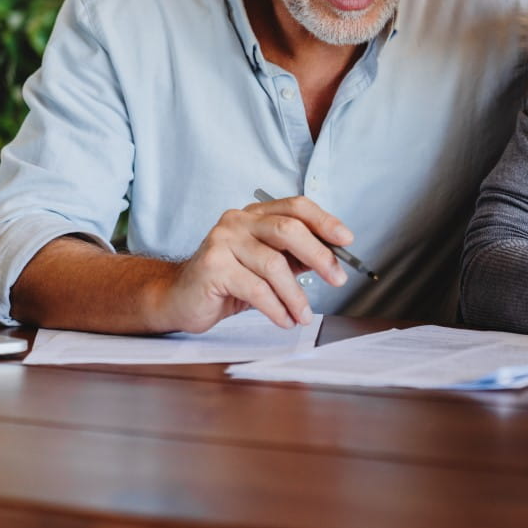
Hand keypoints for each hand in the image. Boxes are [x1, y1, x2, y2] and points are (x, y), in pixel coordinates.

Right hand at [159, 195, 350, 332]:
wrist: (180, 298)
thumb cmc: (227, 281)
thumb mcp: (266, 265)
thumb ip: (295, 258)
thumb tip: (333, 259)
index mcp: (254, 215)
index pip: (296, 207)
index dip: (325, 220)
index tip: (347, 239)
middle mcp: (237, 221)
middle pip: (288, 230)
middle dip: (319, 256)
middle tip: (337, 279)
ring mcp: (222, 241)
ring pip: (274, 265)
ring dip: (296, 295)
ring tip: (303, 315)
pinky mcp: (213, 267)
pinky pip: (256, 289)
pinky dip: (276, 308)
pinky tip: (284, 320)